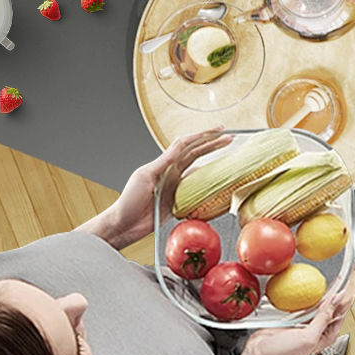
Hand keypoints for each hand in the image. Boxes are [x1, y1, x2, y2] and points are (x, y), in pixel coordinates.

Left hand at [80, 127, 233, 249]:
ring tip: (228, 157)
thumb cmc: (129, 201)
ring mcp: (176, 187)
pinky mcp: (179, 201)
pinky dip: (209, 185)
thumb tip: (180, 148)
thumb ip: (164, 162)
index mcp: (163, 165)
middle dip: (213, 145)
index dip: (203, 135)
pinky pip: (198, 190)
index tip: (218, 130)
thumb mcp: (145, 177)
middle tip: (230, 139)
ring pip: (199, 170)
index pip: (186, 144)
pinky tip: (218, 184)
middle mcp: (171, 173)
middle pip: (196, 154)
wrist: (124, 224)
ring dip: (213, 162)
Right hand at [243, 257, 354, 354]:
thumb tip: (338, 297)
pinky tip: (321, 279)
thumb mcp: (307, 338)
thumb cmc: (282, 353)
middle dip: (353, 279)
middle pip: (342, 297)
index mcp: (329, 331)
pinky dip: (319, 286)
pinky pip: (312, 298)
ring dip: (340, 281)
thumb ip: (323, 319)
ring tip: (350, 268)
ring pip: (329, 296)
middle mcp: (323, 325)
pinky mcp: (297, 314)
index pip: (346, 302)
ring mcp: (311, 318)